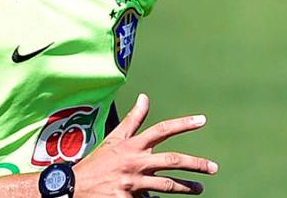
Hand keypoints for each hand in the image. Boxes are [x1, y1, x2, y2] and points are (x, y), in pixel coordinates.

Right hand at [73, 94, 217, 196]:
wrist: (73, 188)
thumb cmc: (98, 162)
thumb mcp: (114, 139)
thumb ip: (133, 119)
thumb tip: (145, 97)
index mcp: (133, 145)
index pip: (162, 130)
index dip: (183, 123)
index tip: (202, 120)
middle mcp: (135, 162)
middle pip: (172, 160)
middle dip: (196, 163)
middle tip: (214, 168)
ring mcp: (132, 183)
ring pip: (166, 185)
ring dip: (186, 188)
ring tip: (200, 189)